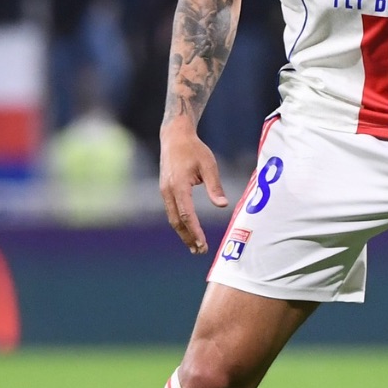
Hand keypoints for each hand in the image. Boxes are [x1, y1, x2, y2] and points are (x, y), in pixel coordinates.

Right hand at [158, 119, 228, 253]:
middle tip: (200, 251)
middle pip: (176, 221)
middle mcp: (168, 191)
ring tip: (194, 246)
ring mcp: (164, 191)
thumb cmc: (194, 149)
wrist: (174, 136)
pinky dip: (179, 223)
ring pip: (172, 218)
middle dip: (188, 237)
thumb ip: (215, 186)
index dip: (195, 232)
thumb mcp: (209, 165)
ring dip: (183, 233)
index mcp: (178, 186)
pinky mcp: (165, 190)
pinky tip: (188, 230)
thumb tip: (222, 206)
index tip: (203, 244)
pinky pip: (171, 211)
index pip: (186, 215)